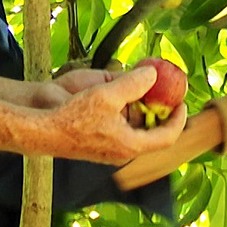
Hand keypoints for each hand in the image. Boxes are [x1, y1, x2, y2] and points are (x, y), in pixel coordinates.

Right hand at [47, 65, 186, 165]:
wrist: (44, 131)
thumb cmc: (74, 116)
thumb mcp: (107, 94)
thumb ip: (133, 83)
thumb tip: (153, 74)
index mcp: (131, 145)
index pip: (167, 136)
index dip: (178, 119)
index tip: (182, 102)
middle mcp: (124, 152)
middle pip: (152, 133)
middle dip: (159, 112)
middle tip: (163, 93)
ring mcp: (111, 151)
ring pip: (137, 132)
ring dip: (142, 112)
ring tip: (142, 90)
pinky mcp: (100, 146)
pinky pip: (123, 131)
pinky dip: (127, 115)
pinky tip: (120, 98)